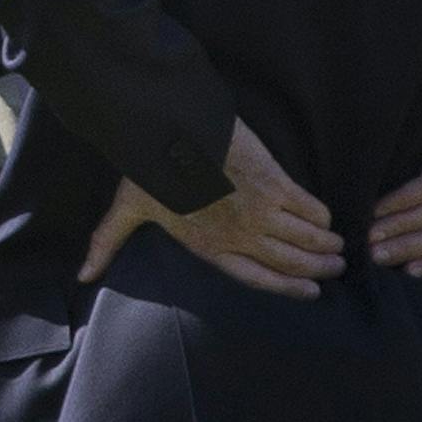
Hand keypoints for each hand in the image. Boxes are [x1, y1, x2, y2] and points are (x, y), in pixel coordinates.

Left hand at [79, 119, 343, 299]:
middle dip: (315, 269)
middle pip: (288, 262)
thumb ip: (107, 243)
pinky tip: (327, 219)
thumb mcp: (127, 208)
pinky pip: (308, 207)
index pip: (256, 278)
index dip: (287, 289)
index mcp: (209, 246)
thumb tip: (82, 275)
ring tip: (339, 249)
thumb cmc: (147, 168)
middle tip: (335, 269)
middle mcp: (240, 235)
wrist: (169, 128)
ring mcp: (260, 210)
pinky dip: (320, 215)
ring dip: (325, 246)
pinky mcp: (274, 182)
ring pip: (304, 239)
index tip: (310, 293)